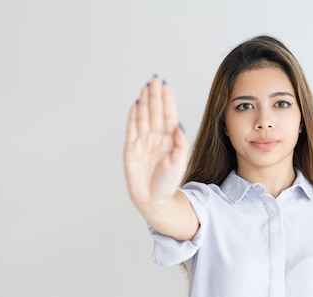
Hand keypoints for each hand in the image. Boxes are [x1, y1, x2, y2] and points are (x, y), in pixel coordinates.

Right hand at [124, 76, 188, 212]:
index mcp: (170, 140)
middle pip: (155, 112)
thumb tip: (180, 125)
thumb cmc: (168, 182)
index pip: (169, 115)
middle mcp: (157, 138)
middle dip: (155, 96)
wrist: (153, 199)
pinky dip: (132, 116)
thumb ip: (181, 144)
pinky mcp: (131, 148)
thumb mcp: (180, 162)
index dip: (167, 100)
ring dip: (144, 102)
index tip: (166, 86)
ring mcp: (143, 142)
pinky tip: (135, 105)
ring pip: (143, 117)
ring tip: (145, 87)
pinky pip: (132, 129)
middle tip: (154, 79)